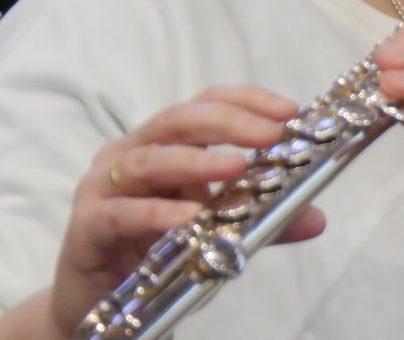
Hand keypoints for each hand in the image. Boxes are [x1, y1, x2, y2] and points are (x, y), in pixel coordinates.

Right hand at [49, 86, 323, 336]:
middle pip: (178, 121)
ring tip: (237, 167)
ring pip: (148, 161)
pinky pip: (122, 214)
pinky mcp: (87, 227)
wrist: (99, 301)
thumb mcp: (214, 228)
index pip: (204, 104)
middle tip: (271, 134)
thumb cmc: (155, 249)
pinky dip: (157, 214)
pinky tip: (189, 220)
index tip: (289, 111)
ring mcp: (103, 188)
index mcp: (162, 143)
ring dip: (196, 162)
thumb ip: (261, 221)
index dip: (246, 101)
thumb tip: (316, 218)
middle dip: (228, 123)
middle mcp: (129, 154)